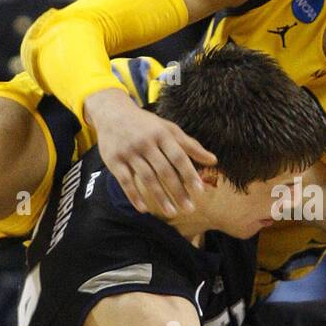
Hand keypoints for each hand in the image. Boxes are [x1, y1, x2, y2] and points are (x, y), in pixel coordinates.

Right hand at [85, 87, 216, 214]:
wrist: (112, 112)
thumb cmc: (146, 124)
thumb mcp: (169, 129)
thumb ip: (190, 145)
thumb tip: (213, 160)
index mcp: (161, 134)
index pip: (178, 156)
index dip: (189, 173)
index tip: (199, 191)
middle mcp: (145, 143)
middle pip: (164, 171)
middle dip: (178, 191)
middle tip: (189, 209)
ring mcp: (129, 152)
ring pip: (146, 178)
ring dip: (160, 197)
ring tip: (172, 212)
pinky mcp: (114, 161)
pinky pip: (125, 181)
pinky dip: (134, 196)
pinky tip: (144, 209)